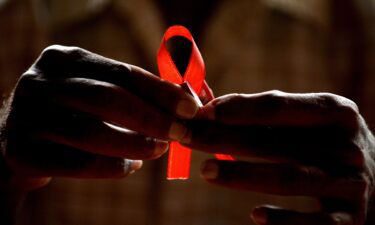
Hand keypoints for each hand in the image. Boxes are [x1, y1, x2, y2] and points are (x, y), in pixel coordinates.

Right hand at [0, 45, 197, 189]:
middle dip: (152, 118)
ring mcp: (26, 116)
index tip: (191, 108)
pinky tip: (130, 166)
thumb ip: (130, 94)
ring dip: (135, 145)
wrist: (18, 138)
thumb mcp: (92, 92)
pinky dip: (112, 167)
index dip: (160, 91)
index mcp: (64, 60)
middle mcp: (41, 82)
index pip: (121, 72)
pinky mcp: (20, 151)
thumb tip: (182, 105)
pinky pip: (78, 164)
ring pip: (92, 133)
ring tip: (159, 150)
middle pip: (107, 98)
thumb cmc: (71, 113)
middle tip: (181, 133)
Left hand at [183, 90, 374, 224]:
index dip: (238, 109)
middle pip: (275, 142)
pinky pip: (314, 224)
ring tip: (206, 170)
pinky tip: (255, 216)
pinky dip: (284, 220)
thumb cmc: (327, 145)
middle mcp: (347, 146)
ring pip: (290, 178)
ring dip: (244, 174)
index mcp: (336, 113)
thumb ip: (267, 115)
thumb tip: (214, 108)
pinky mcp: (351, 220)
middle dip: (225, 139)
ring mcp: (352, 184)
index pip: (279, 106)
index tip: (203, 112)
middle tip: (187, 137)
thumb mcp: (310, 123)